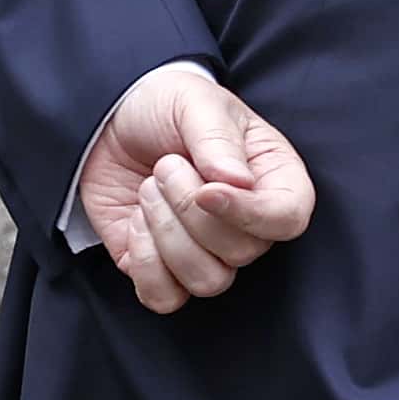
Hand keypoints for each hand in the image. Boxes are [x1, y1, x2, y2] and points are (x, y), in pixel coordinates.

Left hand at [76, 58, 317, 316]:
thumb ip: (216, 138)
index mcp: (273, 179)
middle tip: (165, 166)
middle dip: (188, 209)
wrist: (110, 121)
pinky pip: (165, 297)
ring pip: (207, 281)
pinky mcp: (164, 270)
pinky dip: (144, 263)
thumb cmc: (166, 107)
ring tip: (150, 189)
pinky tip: (136, 223)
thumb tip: (236, 182)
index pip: (288, 219)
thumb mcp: (194, 102)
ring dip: (166, 233)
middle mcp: (248, 224)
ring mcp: (208, 252)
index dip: (249, 214)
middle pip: (241, 253)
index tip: (206, 190)